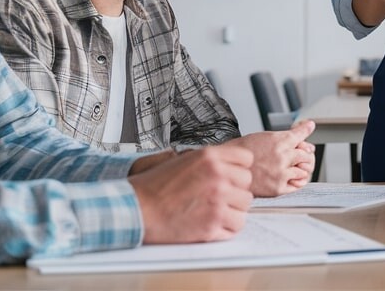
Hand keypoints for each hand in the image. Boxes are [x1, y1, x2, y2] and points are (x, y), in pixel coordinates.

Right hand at [128, 143, 253, 243]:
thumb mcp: (181, 160)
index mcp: (209, 157)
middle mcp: (218, 176)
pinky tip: (212, 223)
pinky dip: (227, 227)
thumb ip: (207, 159)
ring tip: (213, 210)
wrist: (136, 210)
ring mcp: (218, 201)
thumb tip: (224, 162)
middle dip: (235, 190)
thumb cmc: (153, 187)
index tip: (230, 175)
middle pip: (247, 183)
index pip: (246, 159)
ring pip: (245, 206)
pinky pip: (236, 226)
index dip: (238, 168)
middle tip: (217, 196)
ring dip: (232, 209)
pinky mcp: (213, 225)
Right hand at [227, 121, 316, 196]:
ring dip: (300, 168)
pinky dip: (296, 181)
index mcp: (278, 141)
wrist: (226, 170)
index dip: (305, 132)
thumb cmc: (240, 153)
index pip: (301, 134)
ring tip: (291, 167)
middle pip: (306, 154)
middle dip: (304, 154)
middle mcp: (282, 156)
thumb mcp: (262, 137)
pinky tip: (288, 177)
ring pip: (304, 170)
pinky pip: (298, 185)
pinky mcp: (278, 188)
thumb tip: (305, 129)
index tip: (309, 130)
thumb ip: (283, 136)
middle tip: (299, 155)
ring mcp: (281, 173)